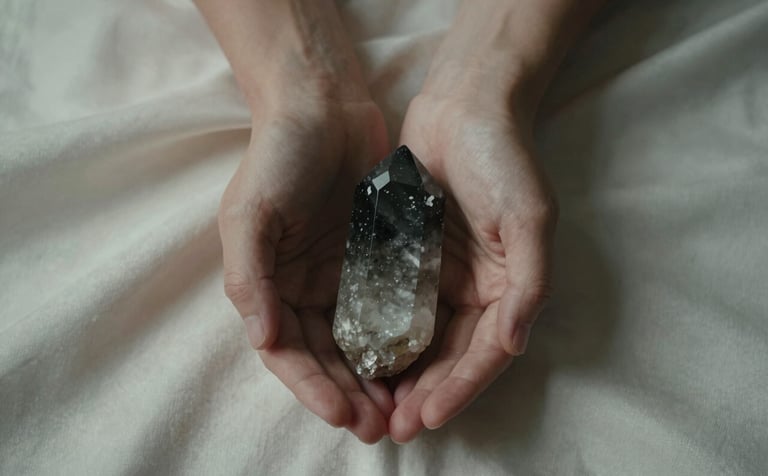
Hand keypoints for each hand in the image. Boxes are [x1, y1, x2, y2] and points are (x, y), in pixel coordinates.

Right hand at [218, 97, 393, 442]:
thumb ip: (248, 277)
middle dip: (349, 394)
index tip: (343, 414)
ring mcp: (340, 275)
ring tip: (401, 409)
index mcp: (268, 286)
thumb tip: (260, 337)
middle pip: (326, 357)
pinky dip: (398, 339)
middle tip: (381, 426)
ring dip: (376, 378)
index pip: (288, 352)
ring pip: (358, 342)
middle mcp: (302, 288)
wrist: (323, 105)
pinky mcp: (374, 259)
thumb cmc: (279, 156)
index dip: (312, 387)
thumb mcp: (250, 214)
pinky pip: (387, 308)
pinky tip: (419, 361)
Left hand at [388, 94, 557, 441]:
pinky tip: (358, 356)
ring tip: (373, 406)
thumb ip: (529, 284)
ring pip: (419, 338)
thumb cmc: (503, 157)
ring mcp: (439, 273)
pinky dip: (380, 333)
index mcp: (507, 286)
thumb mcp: (530, 218)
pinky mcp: (407, 255)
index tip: (429, 417)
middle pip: (450, 355)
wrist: (463, 104)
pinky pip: (393, 303)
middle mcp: (475, 287)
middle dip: (425, 393)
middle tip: (394, 426)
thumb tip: (514, 344)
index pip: (485, 352)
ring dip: (400, 374)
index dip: (460, 388)